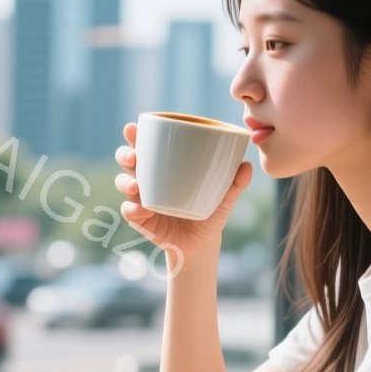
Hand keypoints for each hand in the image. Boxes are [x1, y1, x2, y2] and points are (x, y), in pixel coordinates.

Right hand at [114, 122, 251, 268]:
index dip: (135, 135)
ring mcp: (142, 199)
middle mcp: (148, 179)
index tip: (133, 128)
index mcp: (164, 165)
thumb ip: (235, 183)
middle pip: (127, 160)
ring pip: (123, 183)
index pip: (146, 145)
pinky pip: (130, 212)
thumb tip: (247, 166)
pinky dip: (132, 210)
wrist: (203, 243)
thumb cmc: (210, 211)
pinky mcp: (142, 220)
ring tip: (136, 187)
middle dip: (125, 154)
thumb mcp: (224, 197)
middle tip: (134, 157)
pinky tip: (140, 210)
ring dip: (125, 182)